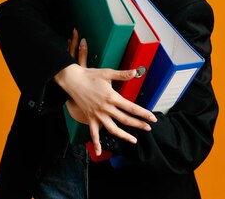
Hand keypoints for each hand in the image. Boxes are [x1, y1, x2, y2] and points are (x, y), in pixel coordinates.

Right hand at [56, 29, 156, 155]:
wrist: (73, 80)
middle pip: (125, 119)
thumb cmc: (90, 75)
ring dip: (124, 136)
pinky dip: (96, 143)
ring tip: (134, 140)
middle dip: (138, 124)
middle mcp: (106, 108)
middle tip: (148, 128)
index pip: (131, 108)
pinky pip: (93, 133)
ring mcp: (97, 115)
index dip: (143, 113)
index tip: (152, 118)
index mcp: (112, 97)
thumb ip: (122, 74)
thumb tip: (136, 72)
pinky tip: (98, 152)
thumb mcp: (107, 73)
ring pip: (113, 129)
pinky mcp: (90, 118)